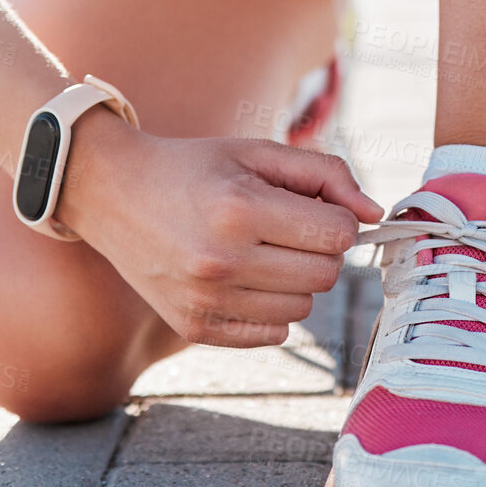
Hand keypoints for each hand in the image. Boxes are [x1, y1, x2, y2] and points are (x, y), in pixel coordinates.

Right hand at [58, 112, 382, 346]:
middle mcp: (221, 261)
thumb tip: (374, 213)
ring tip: (263, 251)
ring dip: (297, 280)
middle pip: (325, 275)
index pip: (337, 234)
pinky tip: (244, 278)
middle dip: (321, 248)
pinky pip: (272, 334)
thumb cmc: (195, 168)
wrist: (111, 193)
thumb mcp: (258, 152)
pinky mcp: (194, 328)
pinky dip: (271, 310)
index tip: (315, 207)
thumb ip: (325, 173)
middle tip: (289, 228)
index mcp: (239, 209)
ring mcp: (205, 300)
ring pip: (303, 309)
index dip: (338, 218)